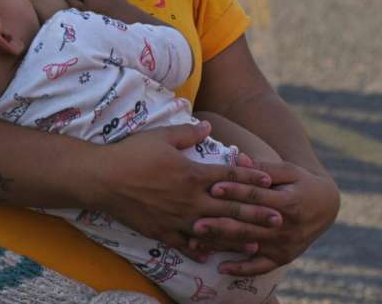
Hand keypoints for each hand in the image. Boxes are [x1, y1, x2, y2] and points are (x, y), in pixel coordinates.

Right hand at [90, 122, 278, 256]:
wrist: (102, 178)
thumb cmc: (131, 153)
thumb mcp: (161, 136)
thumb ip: (187, 133)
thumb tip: (208, 128)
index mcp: (192, 174)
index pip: (229, 177)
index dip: (251, 179)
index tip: (270, 182)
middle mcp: (190, 199)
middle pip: (230, 208)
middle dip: (256, 213)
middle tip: (279, 219)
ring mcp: (177, 218)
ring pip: (214, 231)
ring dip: (237, 237)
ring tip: (257, 244)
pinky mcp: (162, 231)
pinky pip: (186, 244)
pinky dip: (200, 250)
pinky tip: (211, 255)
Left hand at [190, 160, 339, 274]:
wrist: (326, 207)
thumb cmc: (301, 183)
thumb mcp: (288, 170)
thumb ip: (263, 167)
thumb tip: (238, 157)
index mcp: (289, 203)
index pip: (257, 197)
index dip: (235, 192)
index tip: (213, 187)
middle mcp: (287, 227)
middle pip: (248, 225)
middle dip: (221, 224)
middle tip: (196, 223)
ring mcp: (285, 245)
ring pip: (249, 246)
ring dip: (223, 245)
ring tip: (197, 243)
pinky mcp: (283, 258)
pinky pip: (260, 267)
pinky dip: (241, 269)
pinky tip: (221, 268)